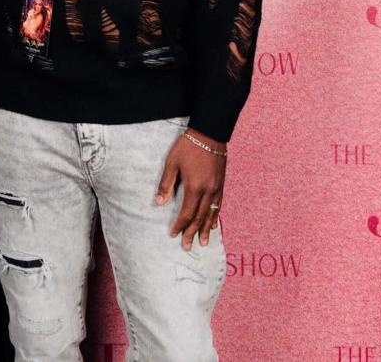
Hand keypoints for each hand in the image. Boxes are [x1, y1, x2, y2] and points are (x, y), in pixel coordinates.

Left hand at [155, 129, 225, 250]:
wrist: (209, 134)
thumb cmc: (188, 147)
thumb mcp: (172, 163)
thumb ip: (166, 184)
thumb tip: (158, 203)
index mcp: (194, 187)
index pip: (186, 213)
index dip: (180, 225)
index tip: (173, 234)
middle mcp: (208, 191)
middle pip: (199, 218)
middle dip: (192, 233)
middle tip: (187, 246)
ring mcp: (217, 189)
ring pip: (211, 214)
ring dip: (206, 229)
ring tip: (203, 242)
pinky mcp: (221, 184)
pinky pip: (218, 206)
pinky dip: (215, 217)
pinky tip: (213, 224)